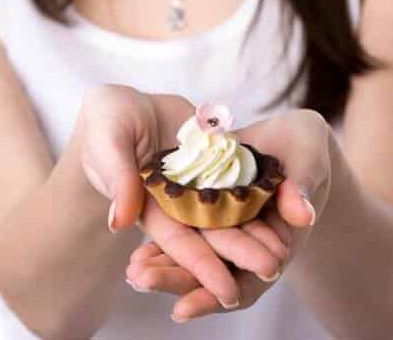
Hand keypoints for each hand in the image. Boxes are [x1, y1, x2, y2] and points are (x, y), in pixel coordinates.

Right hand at [76, 86, 283, 308]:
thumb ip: (117, 177)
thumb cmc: (106, 121)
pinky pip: (241, 181)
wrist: (127, 101)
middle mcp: (177, 204)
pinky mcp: (215, 162)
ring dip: (255, 232)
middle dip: (240, 254)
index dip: (202, 267)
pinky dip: (261, 196)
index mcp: (148, 207)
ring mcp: (198, 184)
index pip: (178, 242)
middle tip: (273, 269)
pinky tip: (286, 207)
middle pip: (212, 233)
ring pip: (231, 213)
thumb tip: (120, 222)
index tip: (228, 292)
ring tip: (286, 249)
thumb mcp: (108, 142)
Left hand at [124, 108, 333, 319]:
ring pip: (193, 257)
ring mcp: (224, 230)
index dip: (214, 296)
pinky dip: (162, 244)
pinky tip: (136, 250)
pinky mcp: (206, 211)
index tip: (181, 310)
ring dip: (163, 266)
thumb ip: (304, 185)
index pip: (246, 282)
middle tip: (139, 279)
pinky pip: (183, 233)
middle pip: (210, 274)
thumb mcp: (308, 157)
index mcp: (276, 243)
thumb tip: (302, 216)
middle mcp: (246, 244)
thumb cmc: (306, 147)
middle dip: (175, 281)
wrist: (289, 138)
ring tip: (132, 271)